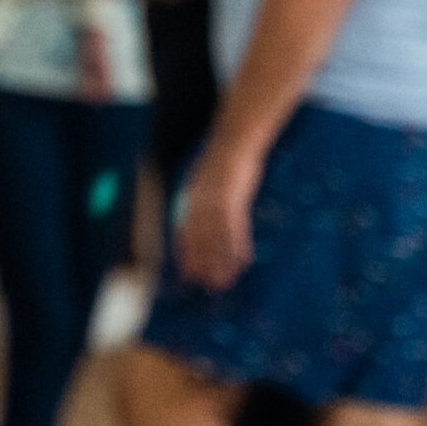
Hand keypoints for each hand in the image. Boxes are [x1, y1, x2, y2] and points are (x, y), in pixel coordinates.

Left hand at [174, 139, 260, 291]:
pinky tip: (242, 262)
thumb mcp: (206, 181)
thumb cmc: (223, 162)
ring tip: (224, 281)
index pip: (184, 232)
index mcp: (190, 198)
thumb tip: (202, 220)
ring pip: (216, 238)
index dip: (186, 254)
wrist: (235, 139)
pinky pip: (236, 227)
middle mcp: (199, 201)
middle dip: (202, 265)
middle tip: (206, 286)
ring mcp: (216, 200)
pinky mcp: (235, 197)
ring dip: (220, 262)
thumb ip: (202, 201)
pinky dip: (238, 246)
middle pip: (199, 240)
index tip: (187, 274)